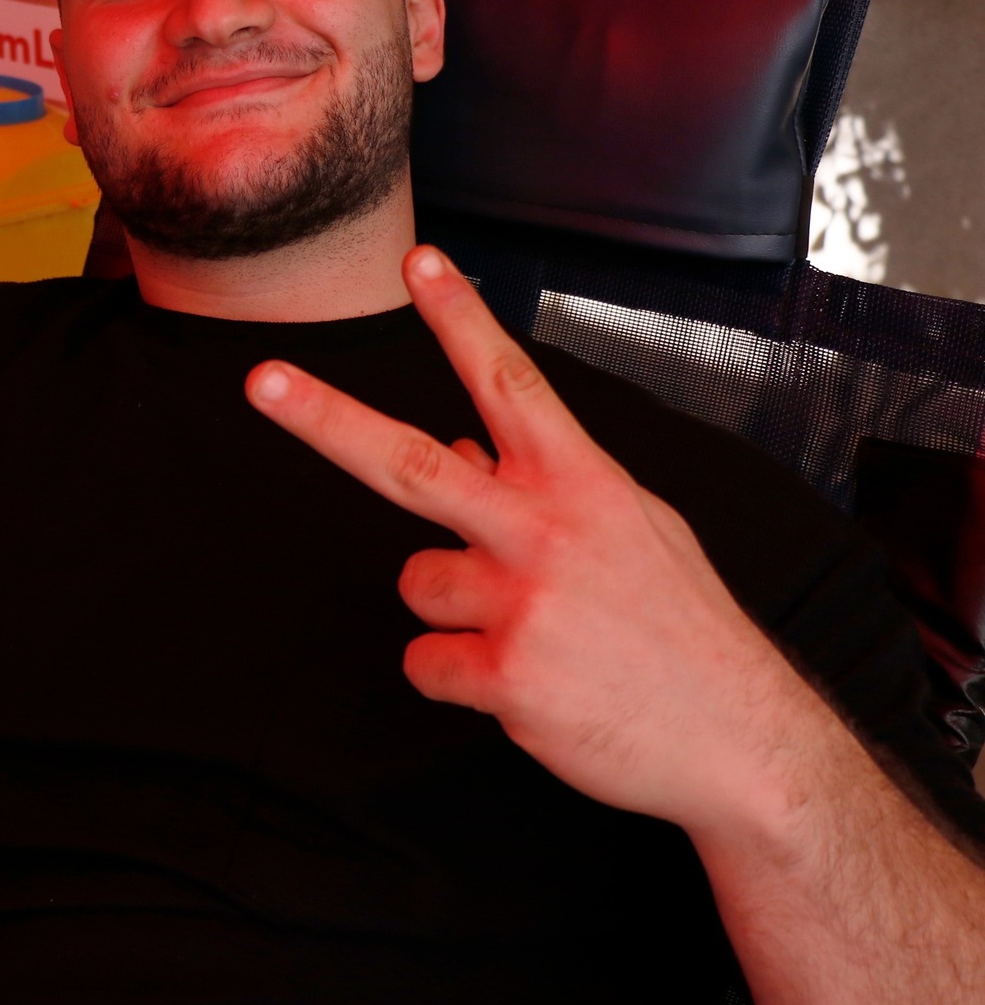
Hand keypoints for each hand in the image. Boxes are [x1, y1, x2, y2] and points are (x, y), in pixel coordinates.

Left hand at [245, 246, 817, 837]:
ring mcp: (522, 603)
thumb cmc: (680, 631)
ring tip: (535, 636)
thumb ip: (546, 485)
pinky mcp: (505, 676)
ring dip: (453, 610)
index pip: (509, 382)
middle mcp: (545, 532)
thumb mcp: (630, 531)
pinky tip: (530, 687)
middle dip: (325, 418)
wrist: (742, 744)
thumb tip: (461, 446)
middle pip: (409, 463)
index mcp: (583, 484)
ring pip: (416, 582)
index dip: (460, 318)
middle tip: (261, 380)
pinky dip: (459, 677)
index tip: (418, 261)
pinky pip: (426, 663)